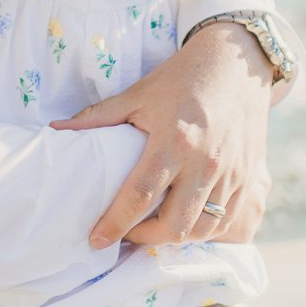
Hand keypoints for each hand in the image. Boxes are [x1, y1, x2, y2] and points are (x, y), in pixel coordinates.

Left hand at [53, 22, 274, 247]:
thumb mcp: (136, 95)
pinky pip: (227, 220)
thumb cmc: (180, 80)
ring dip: (174, 238)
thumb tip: (55, 130)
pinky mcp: (250, 178)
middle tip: (124, 234)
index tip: (95, 240)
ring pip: (203, 229)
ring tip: (149, 229)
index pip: (140, 195)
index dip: (116, 223)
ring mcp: (232, 174)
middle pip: (175, 224)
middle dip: (145, 238)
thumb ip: (96, 117)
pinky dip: (202, 231)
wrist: (236, 66)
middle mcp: (206, 163)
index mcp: (174, 141)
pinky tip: (181, 223)